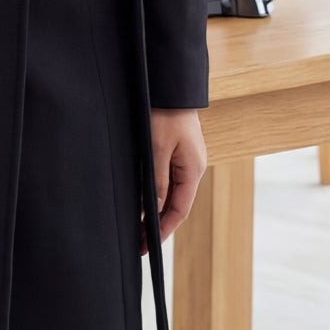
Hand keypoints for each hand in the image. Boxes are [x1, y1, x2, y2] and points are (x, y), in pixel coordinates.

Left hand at [141, 108, 206, 252]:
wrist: (169, 84)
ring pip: (170, 192)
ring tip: (136, 226)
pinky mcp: (176, 150)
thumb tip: (154, 210)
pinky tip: (141, 200)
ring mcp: (185, 159)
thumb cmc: (164, 113)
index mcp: (193, 169)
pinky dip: (154, 193)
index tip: (148, 245)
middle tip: (137, 241)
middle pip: (176, 204)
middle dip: (157, 224)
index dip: (164, 229)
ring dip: (154, 210)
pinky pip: (166, 178)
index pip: (180, 209)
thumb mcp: (157, 148)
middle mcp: (192, 167)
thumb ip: (157, 180)